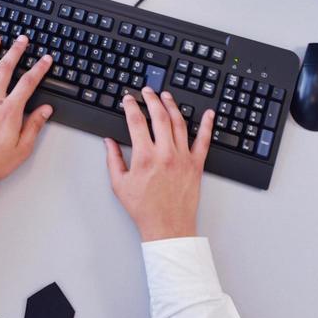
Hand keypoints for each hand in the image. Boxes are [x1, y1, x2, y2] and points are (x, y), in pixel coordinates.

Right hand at [104, 88, 214, 241]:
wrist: (168, 227)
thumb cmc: (144, 209)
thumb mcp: (120, 184)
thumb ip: (113, 159)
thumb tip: (108, 142)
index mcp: (145, 157)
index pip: (136, 122)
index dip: (130, 106)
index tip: (128, 99)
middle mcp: (165, 153)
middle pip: (159, 116)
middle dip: (151, 99)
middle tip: (147, 91)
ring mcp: (183, 158)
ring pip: (179, 123)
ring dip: (172, 106)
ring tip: (166, 96)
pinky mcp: (196, 165)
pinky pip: (204, 141)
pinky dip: (207, 126)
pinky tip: (208, 114)